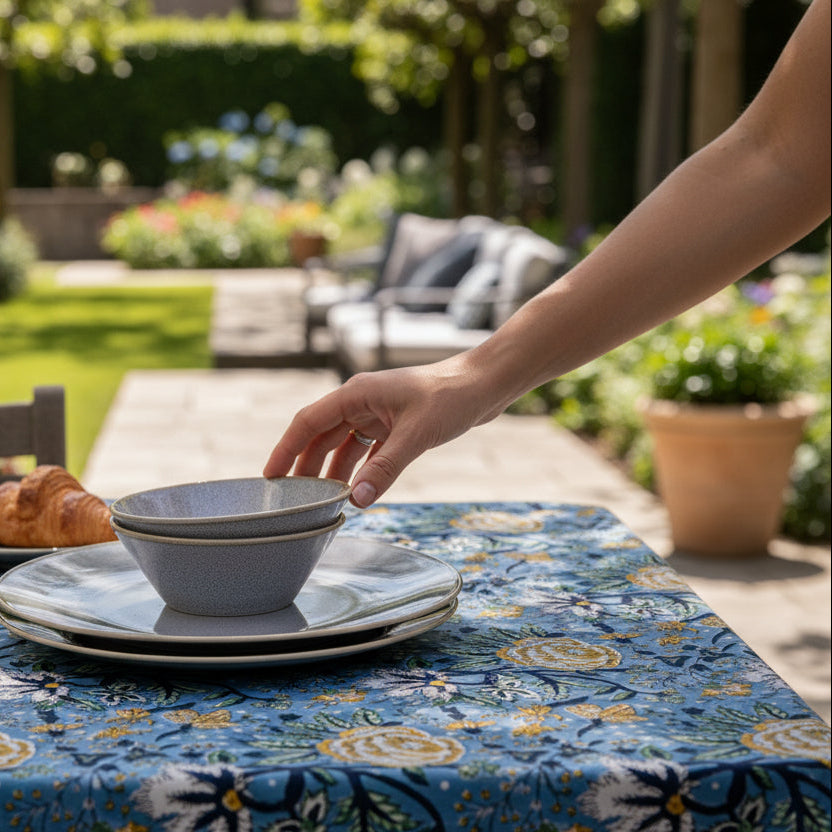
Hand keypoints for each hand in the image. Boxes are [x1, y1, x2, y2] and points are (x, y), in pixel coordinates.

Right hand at [263, 358, 497, 507]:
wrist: (484, 384)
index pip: (308, 422)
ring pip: (343, 444)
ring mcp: (378, 412)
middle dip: (305, 465)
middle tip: (290, 498)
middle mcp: (361, 401)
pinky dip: (359, 468)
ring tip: (318, 500)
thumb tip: (357, 501)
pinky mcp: (395, 423)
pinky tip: (354, 489)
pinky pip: (366, 448)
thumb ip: (385, 469)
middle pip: (321, 435)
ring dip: (332, 470)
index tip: (269, 477)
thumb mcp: (416, 436)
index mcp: (356, 394)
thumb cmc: (451, 398)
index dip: (285, 449)